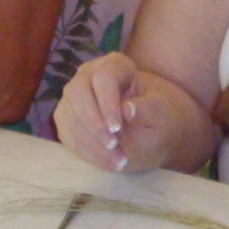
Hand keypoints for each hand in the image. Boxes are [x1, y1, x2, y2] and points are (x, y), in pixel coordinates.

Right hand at [54, 53, 166, 172]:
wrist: (149, 126)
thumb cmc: (158, 114)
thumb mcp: (162, 111)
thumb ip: (148, 108)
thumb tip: (127, 109)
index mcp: (114, 66)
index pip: (104, 77)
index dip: (107, 102)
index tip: (117, 128)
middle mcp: (88, 76)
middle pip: (77, 92)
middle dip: (93, 123)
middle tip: (114, 146)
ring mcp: (73, 98)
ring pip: (69, 116)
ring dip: (92, 143)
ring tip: (119, 161)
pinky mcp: (67, 119)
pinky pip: (68, 135)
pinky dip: (88, 153)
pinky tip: (110, 163)